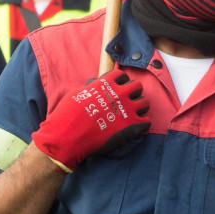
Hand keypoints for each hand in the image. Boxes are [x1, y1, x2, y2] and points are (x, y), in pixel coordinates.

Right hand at [31, 70, 149, 171]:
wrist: (68, 137)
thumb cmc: (68, 115)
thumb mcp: (76, 93)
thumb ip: (89, 87)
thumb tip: (95, 82)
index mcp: (106, 84)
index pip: (121, 75)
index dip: (120, 82)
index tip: (118, 89)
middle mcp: (119, 93)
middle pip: (137, 86)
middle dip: (133, 92)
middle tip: (126, 101)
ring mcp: (127, 109)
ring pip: (145, 103)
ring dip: (140, 108)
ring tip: (132, 114)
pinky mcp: (132, 126)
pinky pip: (147, 121)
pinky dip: (142, 124)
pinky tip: (134, 127)